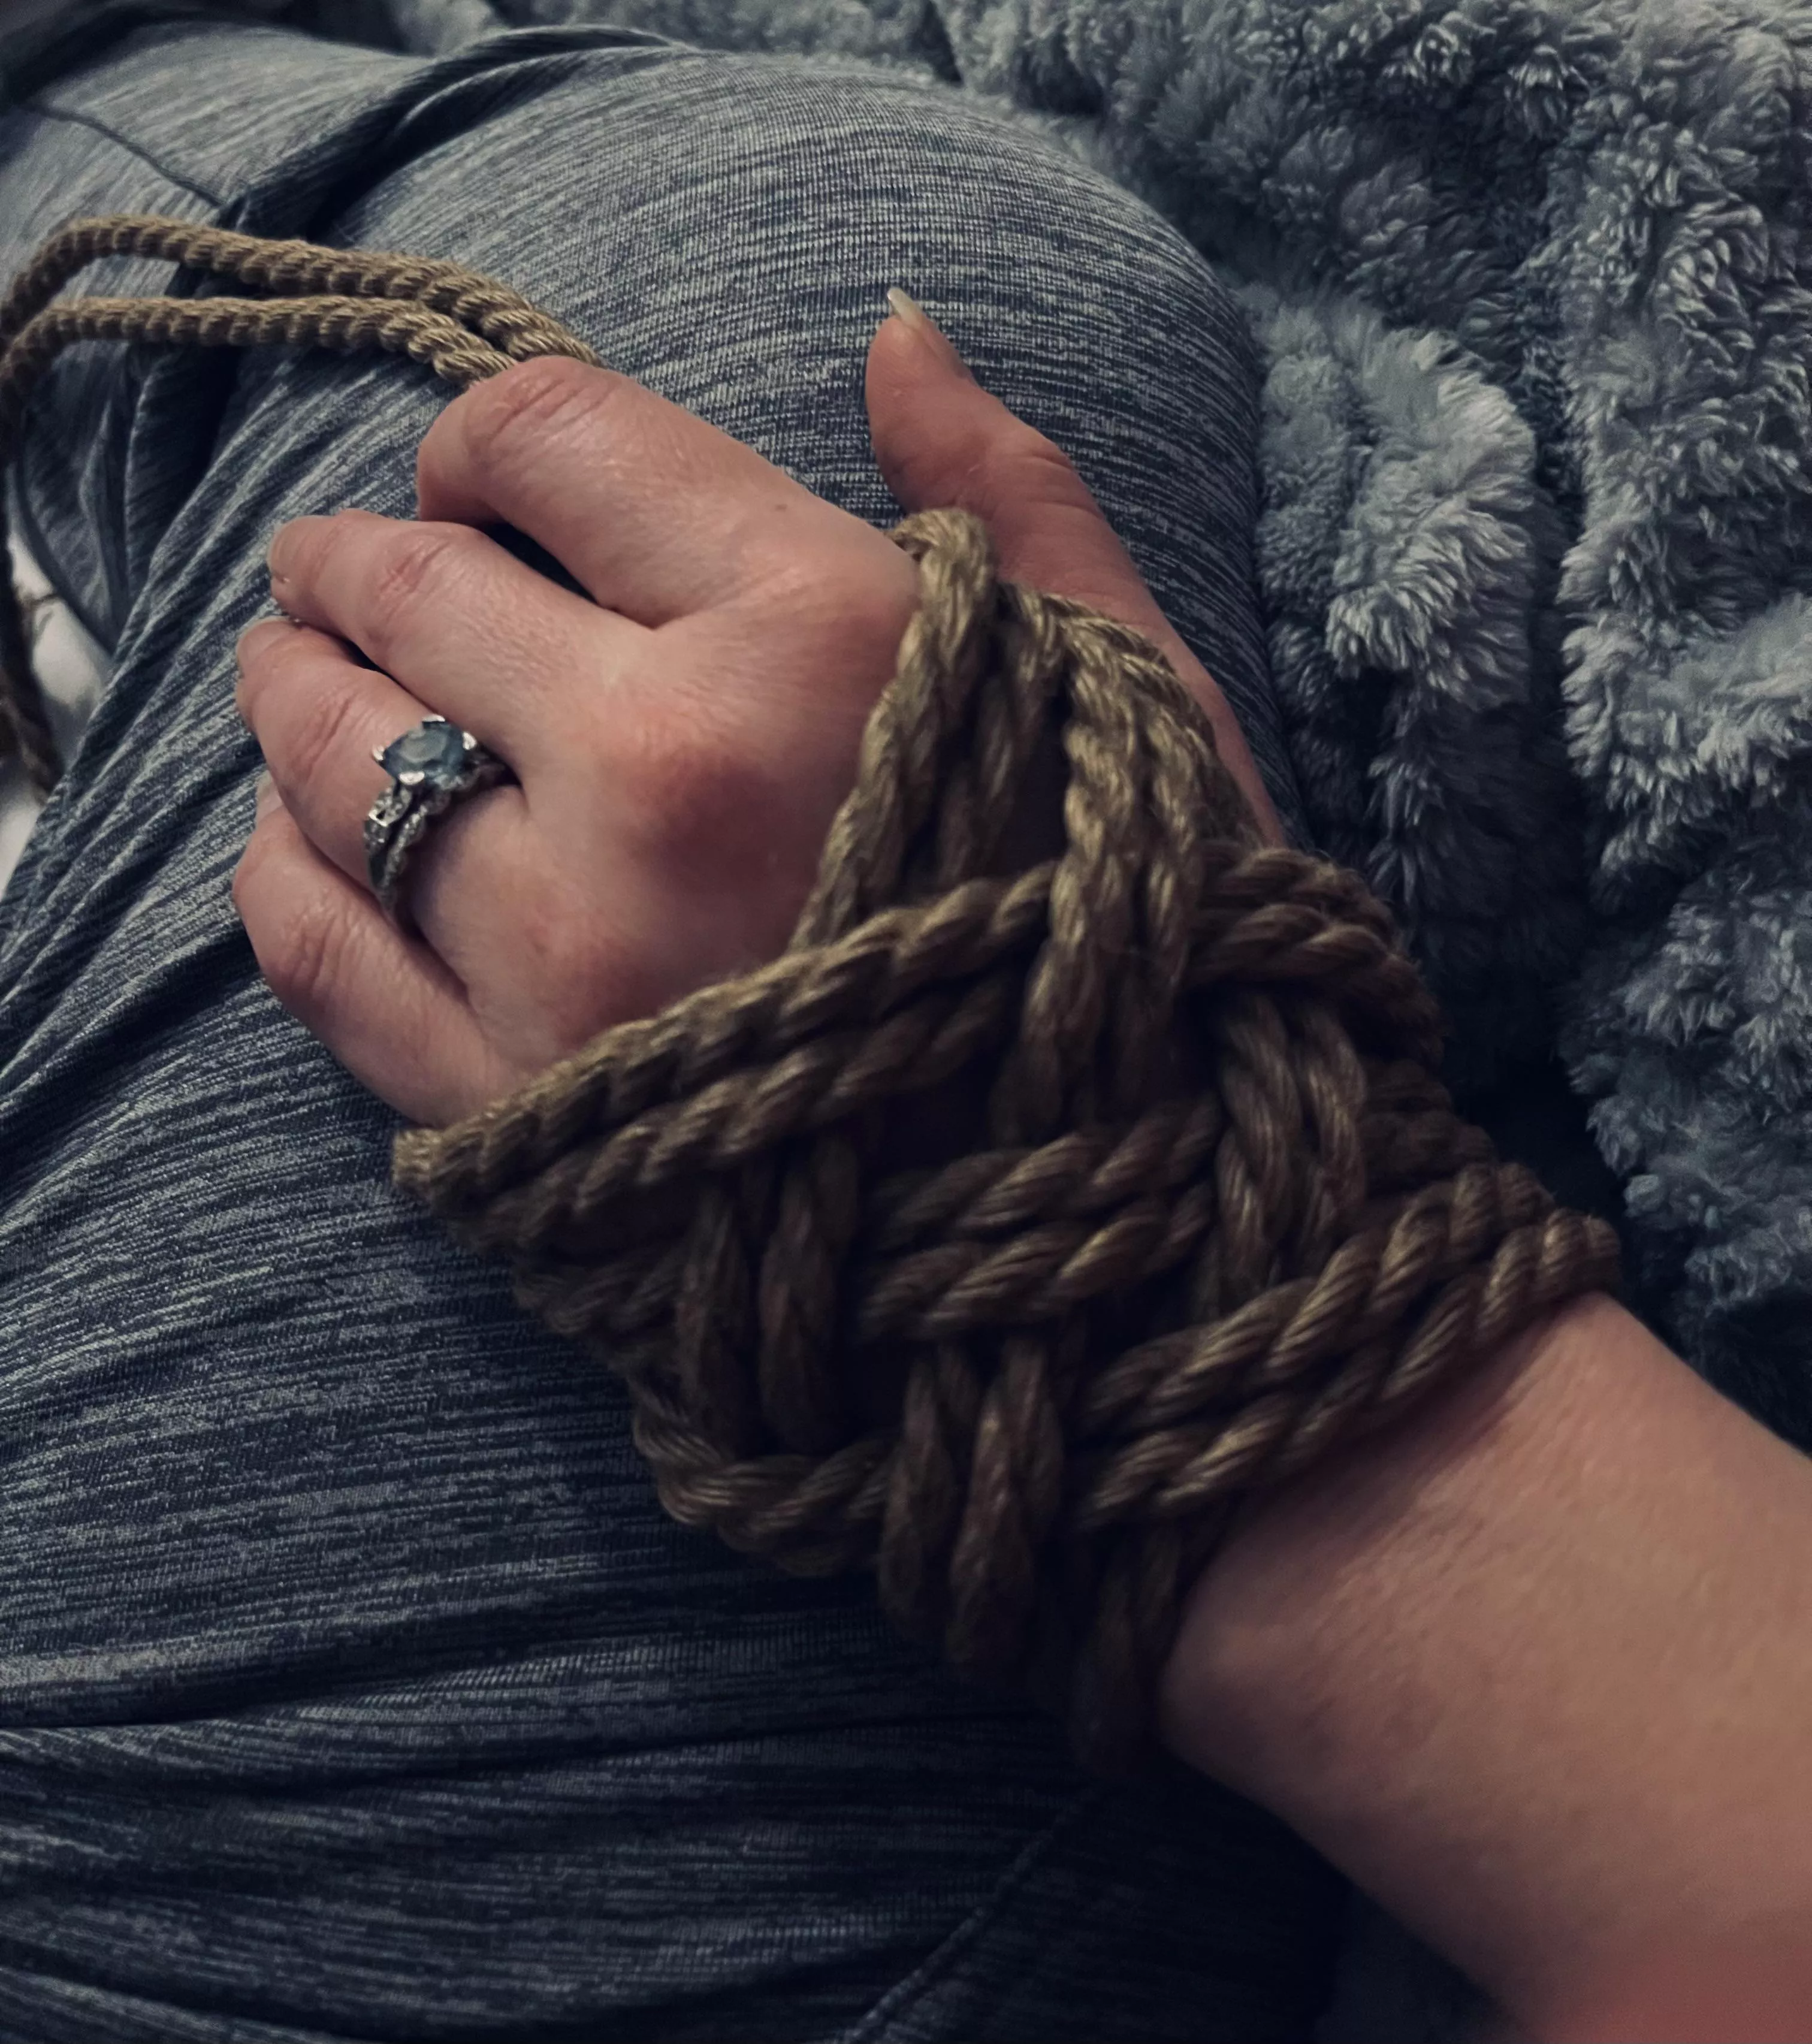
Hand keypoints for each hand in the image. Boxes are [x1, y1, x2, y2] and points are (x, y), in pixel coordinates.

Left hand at [231, 299, 1280, 1127]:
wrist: (1122, 1256)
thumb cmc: (1143, 956)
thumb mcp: (1130, 694)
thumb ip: (1010, 496)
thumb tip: (891, 330)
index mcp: (816, 639)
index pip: (556, 441)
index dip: (495, 438)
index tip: (493, 475)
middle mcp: (665, 775)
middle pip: (404, 590)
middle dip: (359, 556)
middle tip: (357, 567)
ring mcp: (567, 954)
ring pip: (325, 761)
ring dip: (292, 692)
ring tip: (307, 678)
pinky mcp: (512, 1105)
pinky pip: (317, 951)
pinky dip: (282, 870)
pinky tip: (300, 839)